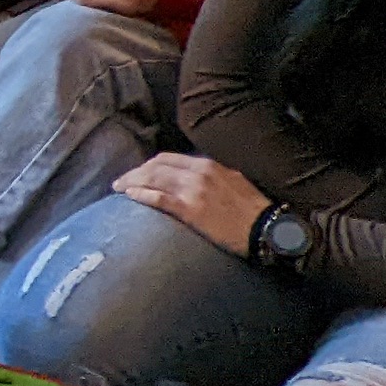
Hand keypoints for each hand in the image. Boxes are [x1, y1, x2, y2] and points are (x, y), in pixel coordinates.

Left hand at [115, 152, 271, 257]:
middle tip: (121, 181)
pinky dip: (142, 195)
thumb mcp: (231, 181)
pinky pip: (160, 198)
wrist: (266, 228)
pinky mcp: (192, 210)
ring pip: (154, 179)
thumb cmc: (251, 209)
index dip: (148, 164)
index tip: (137, 172)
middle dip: (135, 172)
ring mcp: (194, 191)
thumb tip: (189, 178)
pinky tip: (130, 196)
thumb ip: (209, 176)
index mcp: (208, 165)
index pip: (168, 158)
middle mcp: (199, 173)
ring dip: (132, 182)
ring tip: (118, 188)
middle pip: (156, 166)